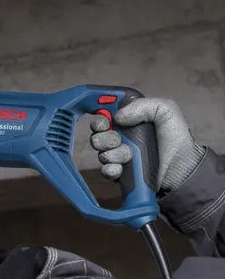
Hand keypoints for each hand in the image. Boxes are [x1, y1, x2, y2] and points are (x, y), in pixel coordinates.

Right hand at [90, 98, 204, 193]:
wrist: (182, 169)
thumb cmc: (176, 139)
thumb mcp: (165, 110)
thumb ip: (142, 105)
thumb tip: (117, 117)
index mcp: (128, 121)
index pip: (103, 116)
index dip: (99, 118)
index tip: (104, 121)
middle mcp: (120, 137)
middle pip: (96, 135)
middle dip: (104, 138)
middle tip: (118, 140)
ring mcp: (118, 156)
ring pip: (101, 153)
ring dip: (113, 154)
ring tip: (129, 156)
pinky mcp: (120, 172)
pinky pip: (105, 170)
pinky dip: (111, 169)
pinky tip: (121, 168)